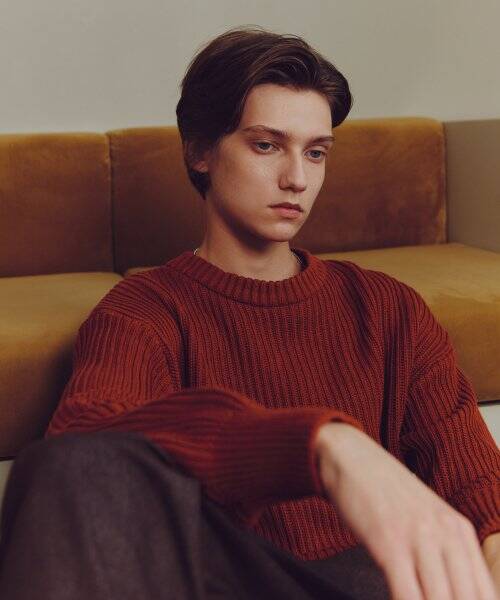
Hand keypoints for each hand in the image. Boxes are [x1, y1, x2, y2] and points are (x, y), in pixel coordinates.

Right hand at [314, 422, 498, 599]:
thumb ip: (442, 551)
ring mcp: (418, 537)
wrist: (351, 458)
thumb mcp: (423, 516)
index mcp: (460, 529)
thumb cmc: (384, 493)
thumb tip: (451, 590)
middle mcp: (446, 533)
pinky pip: (407, 595)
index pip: (485, 593)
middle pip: (465, 599)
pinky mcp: (390, 543)